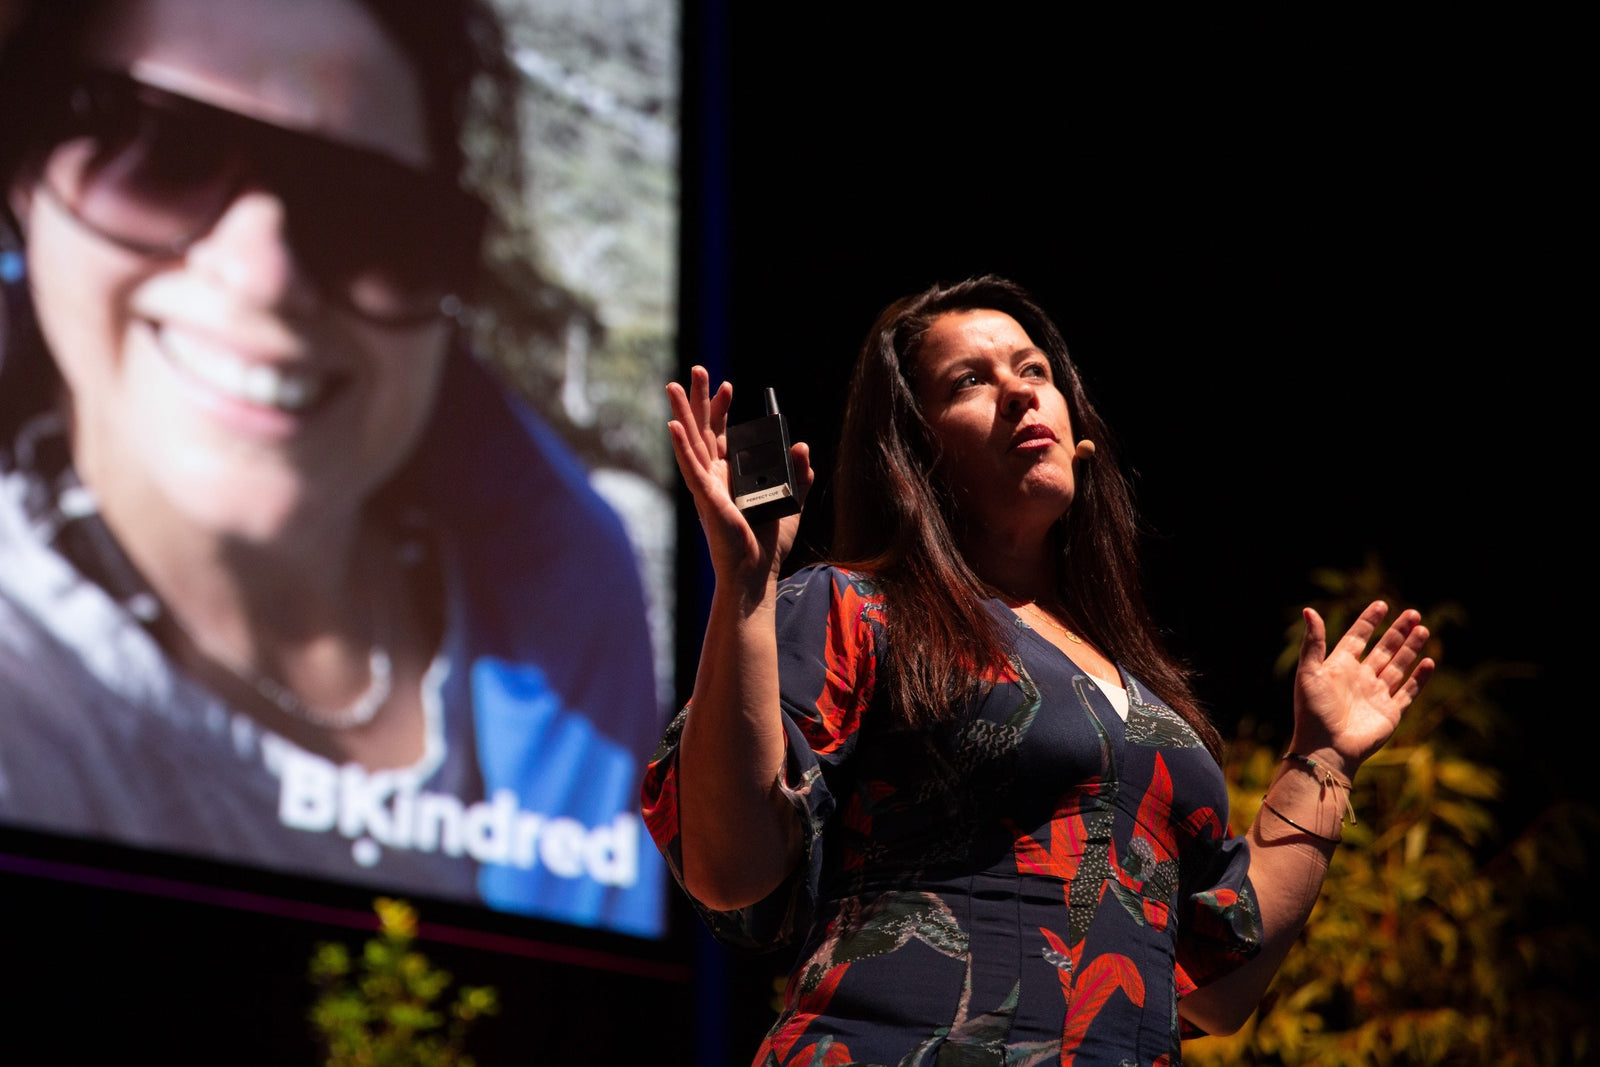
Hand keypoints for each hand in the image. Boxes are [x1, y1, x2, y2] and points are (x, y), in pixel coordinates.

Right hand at [667, 366, 812, 594]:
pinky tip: (672, 424)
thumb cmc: (767, 546)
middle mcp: (714, 477)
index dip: (724, 409)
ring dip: (682, 412)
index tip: (730, 386)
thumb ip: (799, 477)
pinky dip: (681, 445)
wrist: (755, 573)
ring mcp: (706, 485)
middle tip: (696, 369)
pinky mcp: (705, 497)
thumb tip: (802, 448)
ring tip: (672, 385)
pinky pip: (690, 466)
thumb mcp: (791, 504)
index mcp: (730, 476)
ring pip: (690, 441)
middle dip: (699, 399)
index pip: (723, 434)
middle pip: (703, 429)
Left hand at [1289, 601, 1433, 778]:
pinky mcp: (1390, 712)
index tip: (1382, 605)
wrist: (1325, 748)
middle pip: (1383, 649)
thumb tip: (1308, 610)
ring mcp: (1376, 695)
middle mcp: (1360, 678)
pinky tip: (1428, 662)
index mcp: (1339, 667)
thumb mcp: (1309, 672)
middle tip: (1413, 613)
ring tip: (1423, 629)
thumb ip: (1313, 642)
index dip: (1369, 622)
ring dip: (1410, 648)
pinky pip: (1408, 692)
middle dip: (1398, 632)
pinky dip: (1419, 677)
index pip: (1357, 638)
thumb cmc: (1313, 710)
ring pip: (1398, 666)